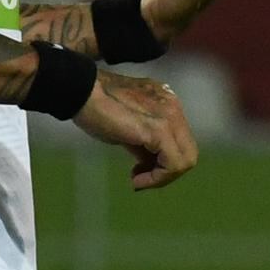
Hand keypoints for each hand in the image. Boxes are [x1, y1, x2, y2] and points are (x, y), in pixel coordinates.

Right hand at [76, 71, 199, 190]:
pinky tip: (136, 179)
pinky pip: (173, 163)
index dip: (163, 162)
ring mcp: (169, 117)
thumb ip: (143, 141)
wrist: (81, 90)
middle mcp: (173, 108)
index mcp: (167, 103)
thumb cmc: (95, 106)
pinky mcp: (159, 129)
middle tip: (140, 178)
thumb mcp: (126, 126)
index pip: (180, 141)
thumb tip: (148, 163)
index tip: (138, 171)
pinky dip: (157, 178)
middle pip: (188, 152)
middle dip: (166, 173)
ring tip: (137, 179)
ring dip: (162, 178)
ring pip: (186, 160)